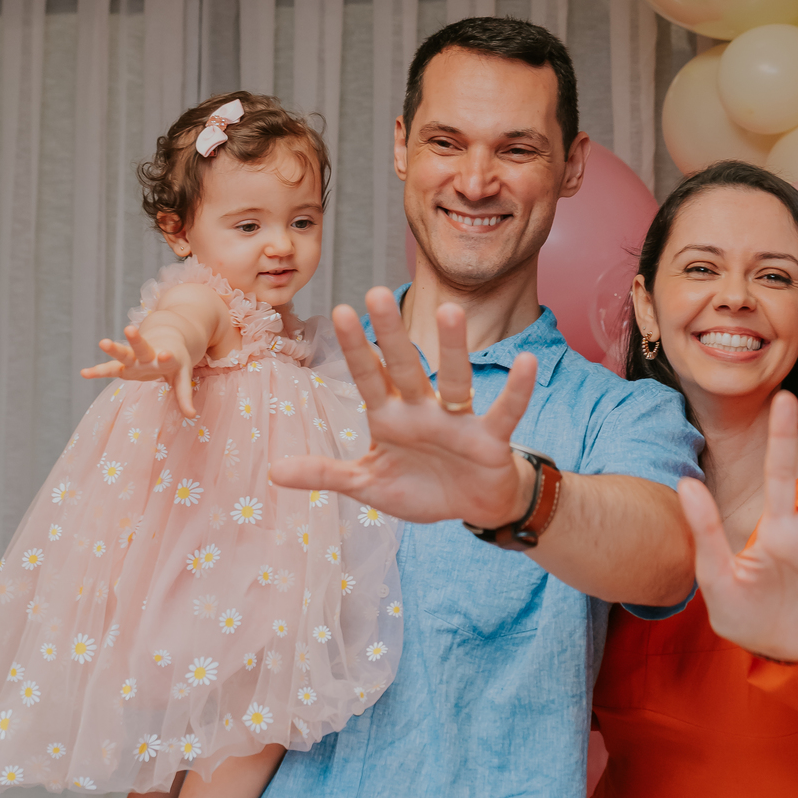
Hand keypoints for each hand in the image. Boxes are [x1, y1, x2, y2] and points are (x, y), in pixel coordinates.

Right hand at [81, 323, 196, 417]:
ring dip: (114, 349)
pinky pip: (110, 369)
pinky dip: (98, 371)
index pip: (168, 357)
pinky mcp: (125, 365)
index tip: (165, 354)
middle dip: (136, 339)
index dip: (166, 357)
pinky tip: (84, 373)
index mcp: (167, 357)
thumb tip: (192, 416)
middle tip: (129, 328)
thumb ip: (184, 395)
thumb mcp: (183, 376)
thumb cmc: (176, 362)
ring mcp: (135, 359)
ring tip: (102, 342)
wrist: (167, 340)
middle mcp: (149, 355)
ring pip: (124, 353)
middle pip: (142, 347)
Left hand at [268, 288, 537, 525]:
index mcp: (390, 418)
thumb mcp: (367, 485)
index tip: (339, 311)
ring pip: (455, 379)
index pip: (368, 377)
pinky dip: (517, 390)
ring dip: (454, 348)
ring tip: (451, 310)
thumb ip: (325, 473)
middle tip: (377, 291)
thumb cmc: (420, 487)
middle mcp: (422, 410)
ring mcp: (457, 421)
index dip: (355, 348)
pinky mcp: (489, 438)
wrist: (473, 505)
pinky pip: (505, 411)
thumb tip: (272, 471)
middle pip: (405, 366)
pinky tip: (525, 362)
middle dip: (391, 333)